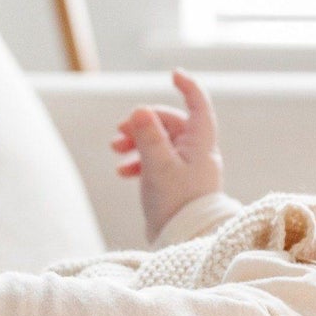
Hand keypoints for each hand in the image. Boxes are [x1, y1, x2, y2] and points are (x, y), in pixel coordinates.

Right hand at [111, 70, 223, 240]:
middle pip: (169, 124)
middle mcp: (196, 153)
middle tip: (118, 134)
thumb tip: (140, 110)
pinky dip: (139, 161)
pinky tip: (122, 172)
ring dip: (136, 142)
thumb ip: (148, 136)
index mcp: (199, 144)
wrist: (184, 241)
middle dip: (142, 124)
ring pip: (160, 143)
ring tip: (115, 151)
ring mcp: (186, 169)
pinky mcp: (175, 184)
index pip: (198, 106)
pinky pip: (156, 162)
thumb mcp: (158, 166)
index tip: (173, 74)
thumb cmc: (176, 204)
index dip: (188, 87)